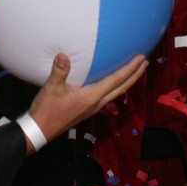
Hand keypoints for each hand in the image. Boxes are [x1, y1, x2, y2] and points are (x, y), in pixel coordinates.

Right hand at [22, 54, 146, 153]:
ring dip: (127, 81)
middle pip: (121, 88)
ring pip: (116, 93)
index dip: (129, 69)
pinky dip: (116, 87)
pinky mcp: (88, 109)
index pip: (115, 80)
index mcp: (92, 96)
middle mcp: (97, 102)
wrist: (41, 130)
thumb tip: (63, 55)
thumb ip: (59, 71)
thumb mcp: (51, 89)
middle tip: (145, 62)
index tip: (141, 58)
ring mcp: (93, 107)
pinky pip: (108, 96)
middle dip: (134, 75)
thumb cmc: (46, 109)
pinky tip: (113, 83)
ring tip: (135, 71)